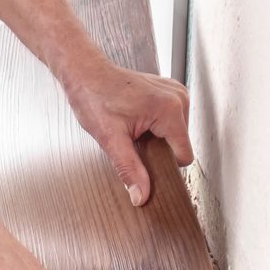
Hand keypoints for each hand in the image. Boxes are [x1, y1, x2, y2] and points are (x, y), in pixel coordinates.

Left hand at [68, 62, 192, 205]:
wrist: (85, 72)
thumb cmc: (94, 98)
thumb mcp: (111, 140)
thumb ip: (130, 169)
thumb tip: (141, 197)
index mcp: (170, 109)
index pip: (184, 156)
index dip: (164, 166)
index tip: (143, 159)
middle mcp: (179, 97)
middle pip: (180, 145)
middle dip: (158, 150)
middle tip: (132, 138)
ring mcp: (176, 92)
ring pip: (175, 135)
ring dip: (156, 138)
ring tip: (133, 127)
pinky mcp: (170, 91)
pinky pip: (171, 121)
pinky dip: (156, 127)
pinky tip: (136, 120)